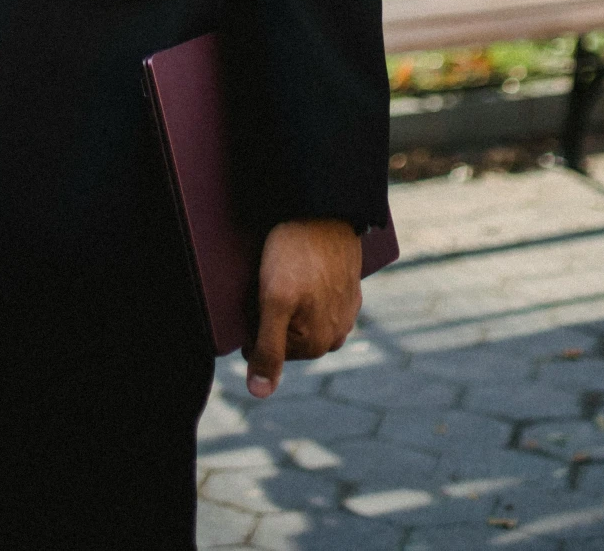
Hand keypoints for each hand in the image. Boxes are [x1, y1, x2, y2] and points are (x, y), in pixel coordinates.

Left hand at [244, 218, 362, 397]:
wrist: (326, 209)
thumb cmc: (296, 253)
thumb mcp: (273, 300)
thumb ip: (267, 349)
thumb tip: (259, 393)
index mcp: (318, 344)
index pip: (268, 350)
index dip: (254, 325)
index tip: (254, 297)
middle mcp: (336, 335)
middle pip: (287, 335)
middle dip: (273, 314)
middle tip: (268, 281)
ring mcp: (346, 312)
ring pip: (302, 317)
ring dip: (290, 302)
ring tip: (284, 271)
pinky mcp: (349, 289)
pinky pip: (319, 300)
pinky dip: (306, 289)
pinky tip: (302, 268)